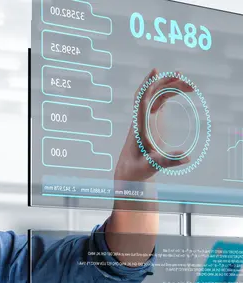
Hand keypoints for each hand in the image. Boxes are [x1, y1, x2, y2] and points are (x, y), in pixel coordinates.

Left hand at [115, 68, 194, 182]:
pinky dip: (171, 92)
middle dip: (166, 83)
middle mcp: (142, 118)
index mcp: (139, 127)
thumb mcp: (152, 166)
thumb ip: (167, 161)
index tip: (155, 71)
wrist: (132, 170)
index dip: (147, 86)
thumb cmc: (139, 168)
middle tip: (185, 80)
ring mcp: (147, 117)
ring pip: (158, 95)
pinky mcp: (153, 120)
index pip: (141, 101)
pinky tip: (184, 89)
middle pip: (152, 94)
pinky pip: (160, 100)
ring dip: (172, 87)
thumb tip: (187, 157)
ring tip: (191, 86)